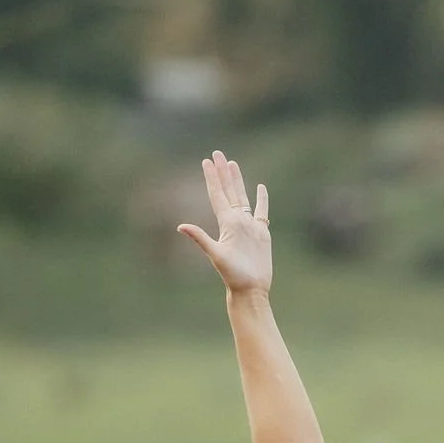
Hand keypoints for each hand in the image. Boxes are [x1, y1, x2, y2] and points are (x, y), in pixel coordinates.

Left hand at [178, 152, 272, 294]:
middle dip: (223, 172)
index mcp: (225, 223)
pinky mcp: (262, 232)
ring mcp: (249, 226)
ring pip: (242, 197)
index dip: (212, 178)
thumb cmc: (233, 275)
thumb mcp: (215, 255)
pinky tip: (261, 188)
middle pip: (228, 191)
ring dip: (238, 181)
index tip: (206, 161)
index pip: (217, 195)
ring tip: (233, 164)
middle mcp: (236, 221)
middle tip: (217, 153)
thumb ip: (200, 238)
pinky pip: (262, 210)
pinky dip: (262, 199)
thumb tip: (180, 226)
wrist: (251, 289)